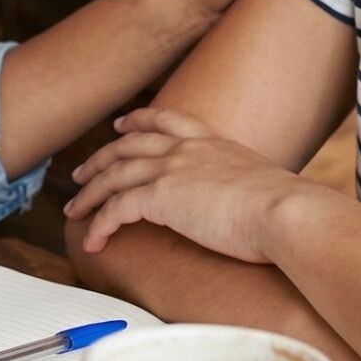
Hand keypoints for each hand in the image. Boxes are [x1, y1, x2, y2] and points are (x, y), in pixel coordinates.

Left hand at [64, 107, 308, 262]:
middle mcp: (186, 149)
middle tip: (80, 173)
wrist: (286, 212)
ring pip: (113, 175)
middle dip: (99, 160)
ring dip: (89, 194)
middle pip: (127, 146)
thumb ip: (246, 188)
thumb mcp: (263, 185)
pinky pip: (115, 209)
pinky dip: (99, 224)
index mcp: (212, 141)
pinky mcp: (159, 197)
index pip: (166, 120)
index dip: (138, 121)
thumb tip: (255, 206)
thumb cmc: (287, 210)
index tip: (121, 125)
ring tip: (74, 211)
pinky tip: (94, 240)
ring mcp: (170, 169)